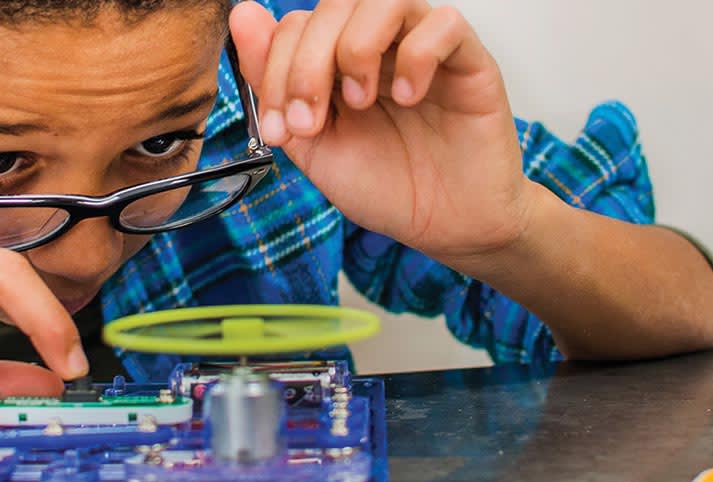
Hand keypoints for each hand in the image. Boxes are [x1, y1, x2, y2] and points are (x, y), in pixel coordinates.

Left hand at [231, 0, 534, 260]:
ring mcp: (424, 48)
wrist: (446, 228)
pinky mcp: (469, 62)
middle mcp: (381, 45)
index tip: (280, 129)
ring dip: (357, 47)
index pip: (298, 24)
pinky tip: (409, 99)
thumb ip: (276, 86)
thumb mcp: (314, 145)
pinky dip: (418, 56)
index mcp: (338, 61)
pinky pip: (446, 23)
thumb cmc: (387, 187)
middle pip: (336, 3)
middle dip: (307, 63)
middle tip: (312, 121)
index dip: (276, 69)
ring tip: (359, 101)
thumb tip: (244, 16)